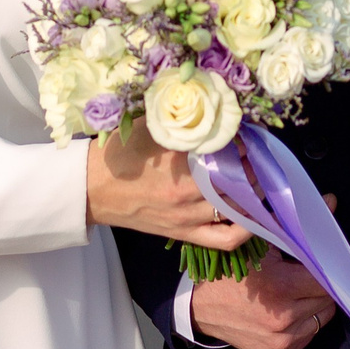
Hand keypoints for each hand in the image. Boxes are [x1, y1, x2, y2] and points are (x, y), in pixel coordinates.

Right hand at [84, 120, 251, 250]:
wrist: (92, 189)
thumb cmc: (120, 153)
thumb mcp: (150, 127)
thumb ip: (183, 121)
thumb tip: (214, 109)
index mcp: (180, 161)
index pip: (230, 150)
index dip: (244, 140)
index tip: (248, 132)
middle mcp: (188, 191)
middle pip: (239, 178)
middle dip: (253, 164)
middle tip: (257, 152)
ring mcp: (188, 216)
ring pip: (238, 206)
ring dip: (254, 191)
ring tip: (257, 176)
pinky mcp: (184, 234)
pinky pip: (225, 239)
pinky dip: (246, 229)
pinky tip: (255, 215)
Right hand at [188, 250, 336, 348]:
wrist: (202, 308)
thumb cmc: (232, 274)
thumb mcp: (260, 249)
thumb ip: (294, 239)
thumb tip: (328, 217)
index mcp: (281, 288)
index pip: (327, 279)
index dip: (325, 269)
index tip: (320, 263)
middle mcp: (284, 319)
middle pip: (327, 299)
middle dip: (318, 287)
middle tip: (301, 278)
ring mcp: (282, 342)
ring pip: (322, 318)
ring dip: (313, 306)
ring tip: (292, 296)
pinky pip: (309, 336)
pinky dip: (304, 324)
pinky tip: (286, 313)